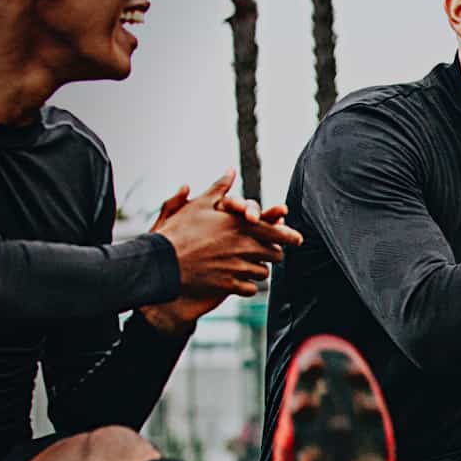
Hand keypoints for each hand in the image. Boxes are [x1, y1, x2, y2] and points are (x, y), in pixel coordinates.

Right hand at [151, 172, 293, 297]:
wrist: (161, 263)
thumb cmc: (178, 231)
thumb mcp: (198, 206)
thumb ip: (219, 189)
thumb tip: (230, 171)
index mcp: (239, 225)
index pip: (275, 231)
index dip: (289, 236)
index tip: (299, 239)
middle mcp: (243, 246)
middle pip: (275, 254)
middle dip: (273, 253)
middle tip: (270, 253)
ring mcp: (237, 267)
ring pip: (263, 272)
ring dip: (259, 270)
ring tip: (250, 266)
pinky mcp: (229, 285)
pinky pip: (251, 289)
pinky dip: (248, 286)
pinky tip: (240, 281)